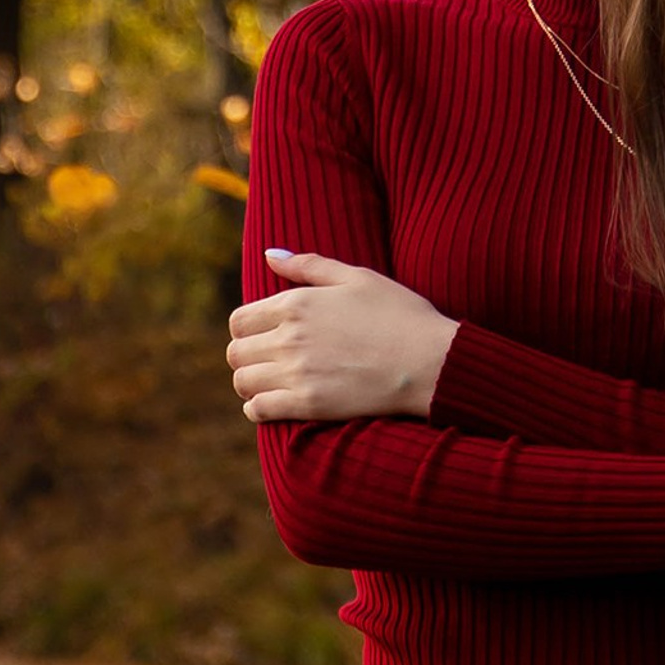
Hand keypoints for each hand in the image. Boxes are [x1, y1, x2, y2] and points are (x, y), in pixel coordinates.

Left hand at [227, 249, 461, 421]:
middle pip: (236, 352)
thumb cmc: (399, 313)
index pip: (240, 320)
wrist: (428, 360)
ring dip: (250, 383)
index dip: (247, 329)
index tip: (261, 336)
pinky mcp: (309, 404)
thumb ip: (308, 265)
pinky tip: (272, 404)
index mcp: (296, 303)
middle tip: (265, 360)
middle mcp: (289, 337)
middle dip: (246, 355)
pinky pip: (259, 410)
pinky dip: (257, 408)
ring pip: (243, 382)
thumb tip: (270, 255)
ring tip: (269, 382)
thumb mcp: (356, 277)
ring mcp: (297, 372)